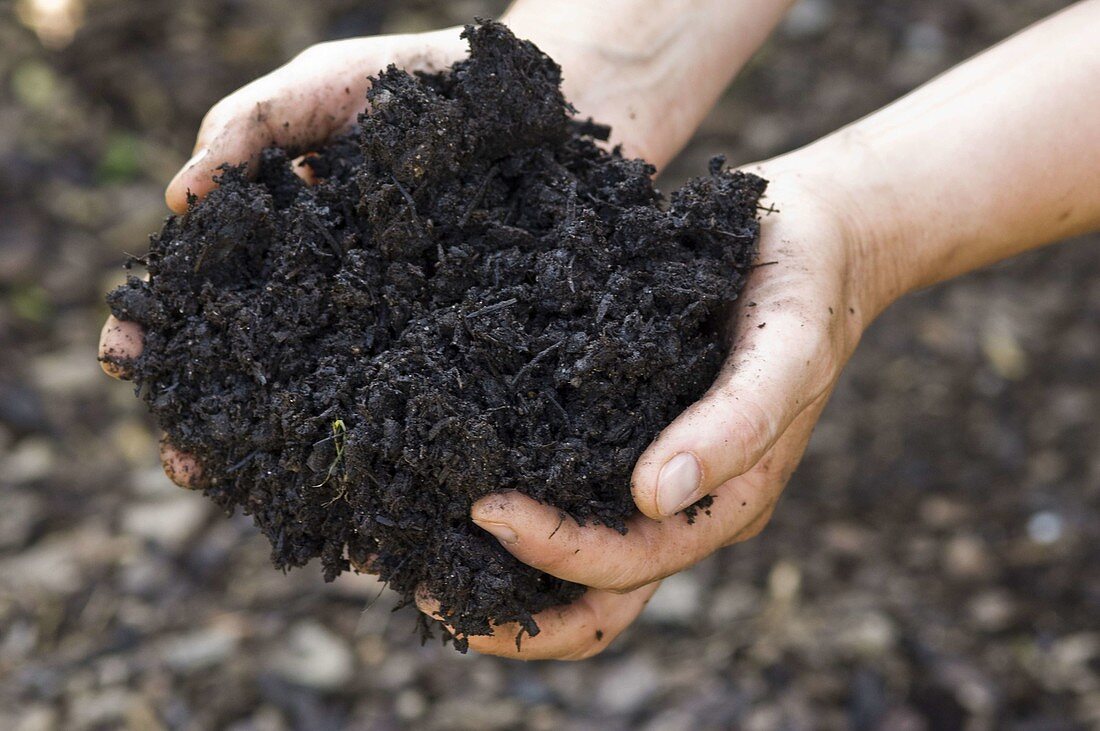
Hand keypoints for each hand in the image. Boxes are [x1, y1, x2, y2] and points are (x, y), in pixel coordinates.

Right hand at [98, 26, 490, 484]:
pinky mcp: (449, 336)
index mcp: (279, 235)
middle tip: (183, 459)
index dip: (160, 322)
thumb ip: (248, 129)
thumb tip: (178, 201)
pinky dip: (383, 436)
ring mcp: (387, 319)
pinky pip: (410, 391)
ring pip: (325, 391)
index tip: (126, 354)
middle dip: (211, 410)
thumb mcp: (322, 89)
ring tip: (253, 487)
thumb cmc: (419, 86)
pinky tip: (361, 474)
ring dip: (284, 445)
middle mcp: (324, 289)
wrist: (540, 102)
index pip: (203, 287)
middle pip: (253, 359)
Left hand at [435, 168, 884, 658]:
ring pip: (573, 563)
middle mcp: (677, 504)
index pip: (628, 562)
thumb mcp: (786, 347)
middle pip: (595, 597)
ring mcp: (649, 476)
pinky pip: (563, 491)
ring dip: (502, 576)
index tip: (484, 508)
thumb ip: (738, 420)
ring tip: (416, 554)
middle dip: (512, 608)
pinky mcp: (623, 434)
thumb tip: (651, 495)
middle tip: (422, 584)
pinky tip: (446, 480)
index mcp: (721, 502)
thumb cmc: (805, 291)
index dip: (556, 553)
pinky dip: (510, 508)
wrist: (812, 239)